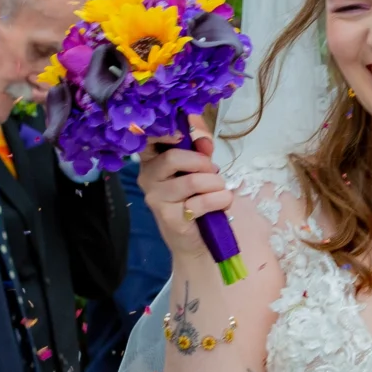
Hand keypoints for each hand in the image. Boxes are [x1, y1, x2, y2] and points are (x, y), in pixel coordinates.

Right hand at [137, 118, 234, 259]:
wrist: (193, 239)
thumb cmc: (194, 199)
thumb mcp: (198, 170)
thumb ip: (200, 152)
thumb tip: (205, 140)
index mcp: (151, 161)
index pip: (148, 139)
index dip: (165, 132)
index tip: (183, 134)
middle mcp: (148, 178)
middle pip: (172, 157)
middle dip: (201, 162)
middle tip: (214, 170)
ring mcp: (156, 199)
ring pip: (191, 181)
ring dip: (215, 183)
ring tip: (220, 189)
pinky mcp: (170, 218)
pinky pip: (200, 202)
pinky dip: (220, 199)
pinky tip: (223, 201)